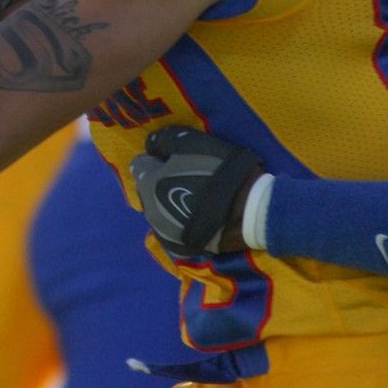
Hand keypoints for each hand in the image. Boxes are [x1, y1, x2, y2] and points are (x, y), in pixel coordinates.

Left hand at [130, 126, 262, 257]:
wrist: (248, 210)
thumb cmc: (217, 170)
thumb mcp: (190, 142)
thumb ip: (164, 140)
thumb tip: (150, 144)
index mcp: (148, 185)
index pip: (139, 166)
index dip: (155, 158)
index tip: (172, 157)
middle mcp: (150, 212)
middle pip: (148, 190)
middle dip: (159, 182)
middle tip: (184, 175)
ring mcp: (165, 233)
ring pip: (159, 211)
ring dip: (168, 202)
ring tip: (193, 196)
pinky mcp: (181, 247)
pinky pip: (173, 228)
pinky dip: (179, 220)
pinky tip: (196, 214)